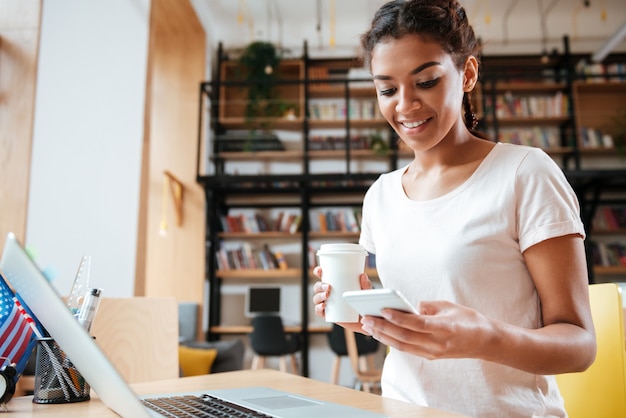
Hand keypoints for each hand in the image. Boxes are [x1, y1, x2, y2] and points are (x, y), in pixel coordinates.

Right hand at [312, 266, 371, 318]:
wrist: (365, 318)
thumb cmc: (362, 301)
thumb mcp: (365, 291)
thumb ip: (365, 284)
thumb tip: (362, 275)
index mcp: (334, 284)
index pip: (322, 276)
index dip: (318, 271)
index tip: (320, 270)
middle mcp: (327, 293)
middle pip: (317, 287)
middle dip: (320, 285)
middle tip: (328, 286)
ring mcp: (326, 303)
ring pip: (316, 298)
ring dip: (319, 295)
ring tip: (327, 295)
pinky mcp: (327, 314)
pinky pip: (318, 311)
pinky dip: (318, 308)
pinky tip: (323, 306)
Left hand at [360, 300, 495, 360]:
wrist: (485, 342)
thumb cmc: (468, 319)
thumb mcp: (448, 306)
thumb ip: (426, 306)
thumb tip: (407, 307)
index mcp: (444, 328)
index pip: (416, 323)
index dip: (398, 318)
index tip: (383, 309)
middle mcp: (437, 343)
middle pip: (405, 337)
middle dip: (383, 328)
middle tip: (366, 319)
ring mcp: (433, 352)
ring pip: (403, 346)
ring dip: (383, 336)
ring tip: (368, 326)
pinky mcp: (430, 356)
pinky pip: (407, 349)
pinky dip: (392, 341)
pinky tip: (381, 334)